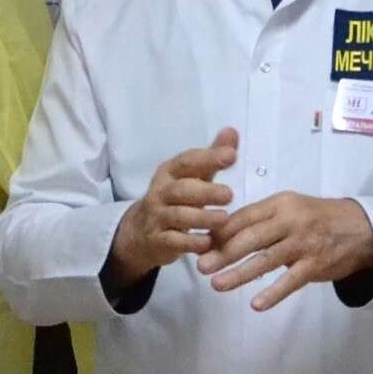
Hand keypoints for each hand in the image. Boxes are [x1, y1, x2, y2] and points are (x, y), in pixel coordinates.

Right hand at [107, 127, 238, 290]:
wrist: (140, 232)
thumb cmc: (174, 200)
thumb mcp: (191, 177)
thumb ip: (211, 156)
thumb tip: (232, 131)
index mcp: (170, 172)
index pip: (187, 161)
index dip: (208, 157)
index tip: (232, 155)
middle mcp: (160, 192)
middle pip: (181, 189)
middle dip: (205, 191)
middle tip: (230, 194)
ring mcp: (157, 217)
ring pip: (177, 216)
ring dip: (201, 217)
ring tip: (224, 219)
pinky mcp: (157, 240)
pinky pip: (173, 241)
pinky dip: (190, 242)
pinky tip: (208, 243)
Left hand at [198, 192, 372, 310]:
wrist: (361, 228)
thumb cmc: (315, 218)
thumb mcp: (288, 208)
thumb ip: (259, 219)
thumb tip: (220, 233)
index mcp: (278, 204)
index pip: (243, 217)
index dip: (220, 232)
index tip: (199, 244)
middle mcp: (290, 221)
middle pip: (251, 238)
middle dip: (223, 253)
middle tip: (201, 267)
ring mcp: (304, 243)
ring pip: (266, 260)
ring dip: (240, 274)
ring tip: (217, 285)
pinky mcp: (316, 264)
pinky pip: (291, 281)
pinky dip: (274, 293)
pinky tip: (256, 304)